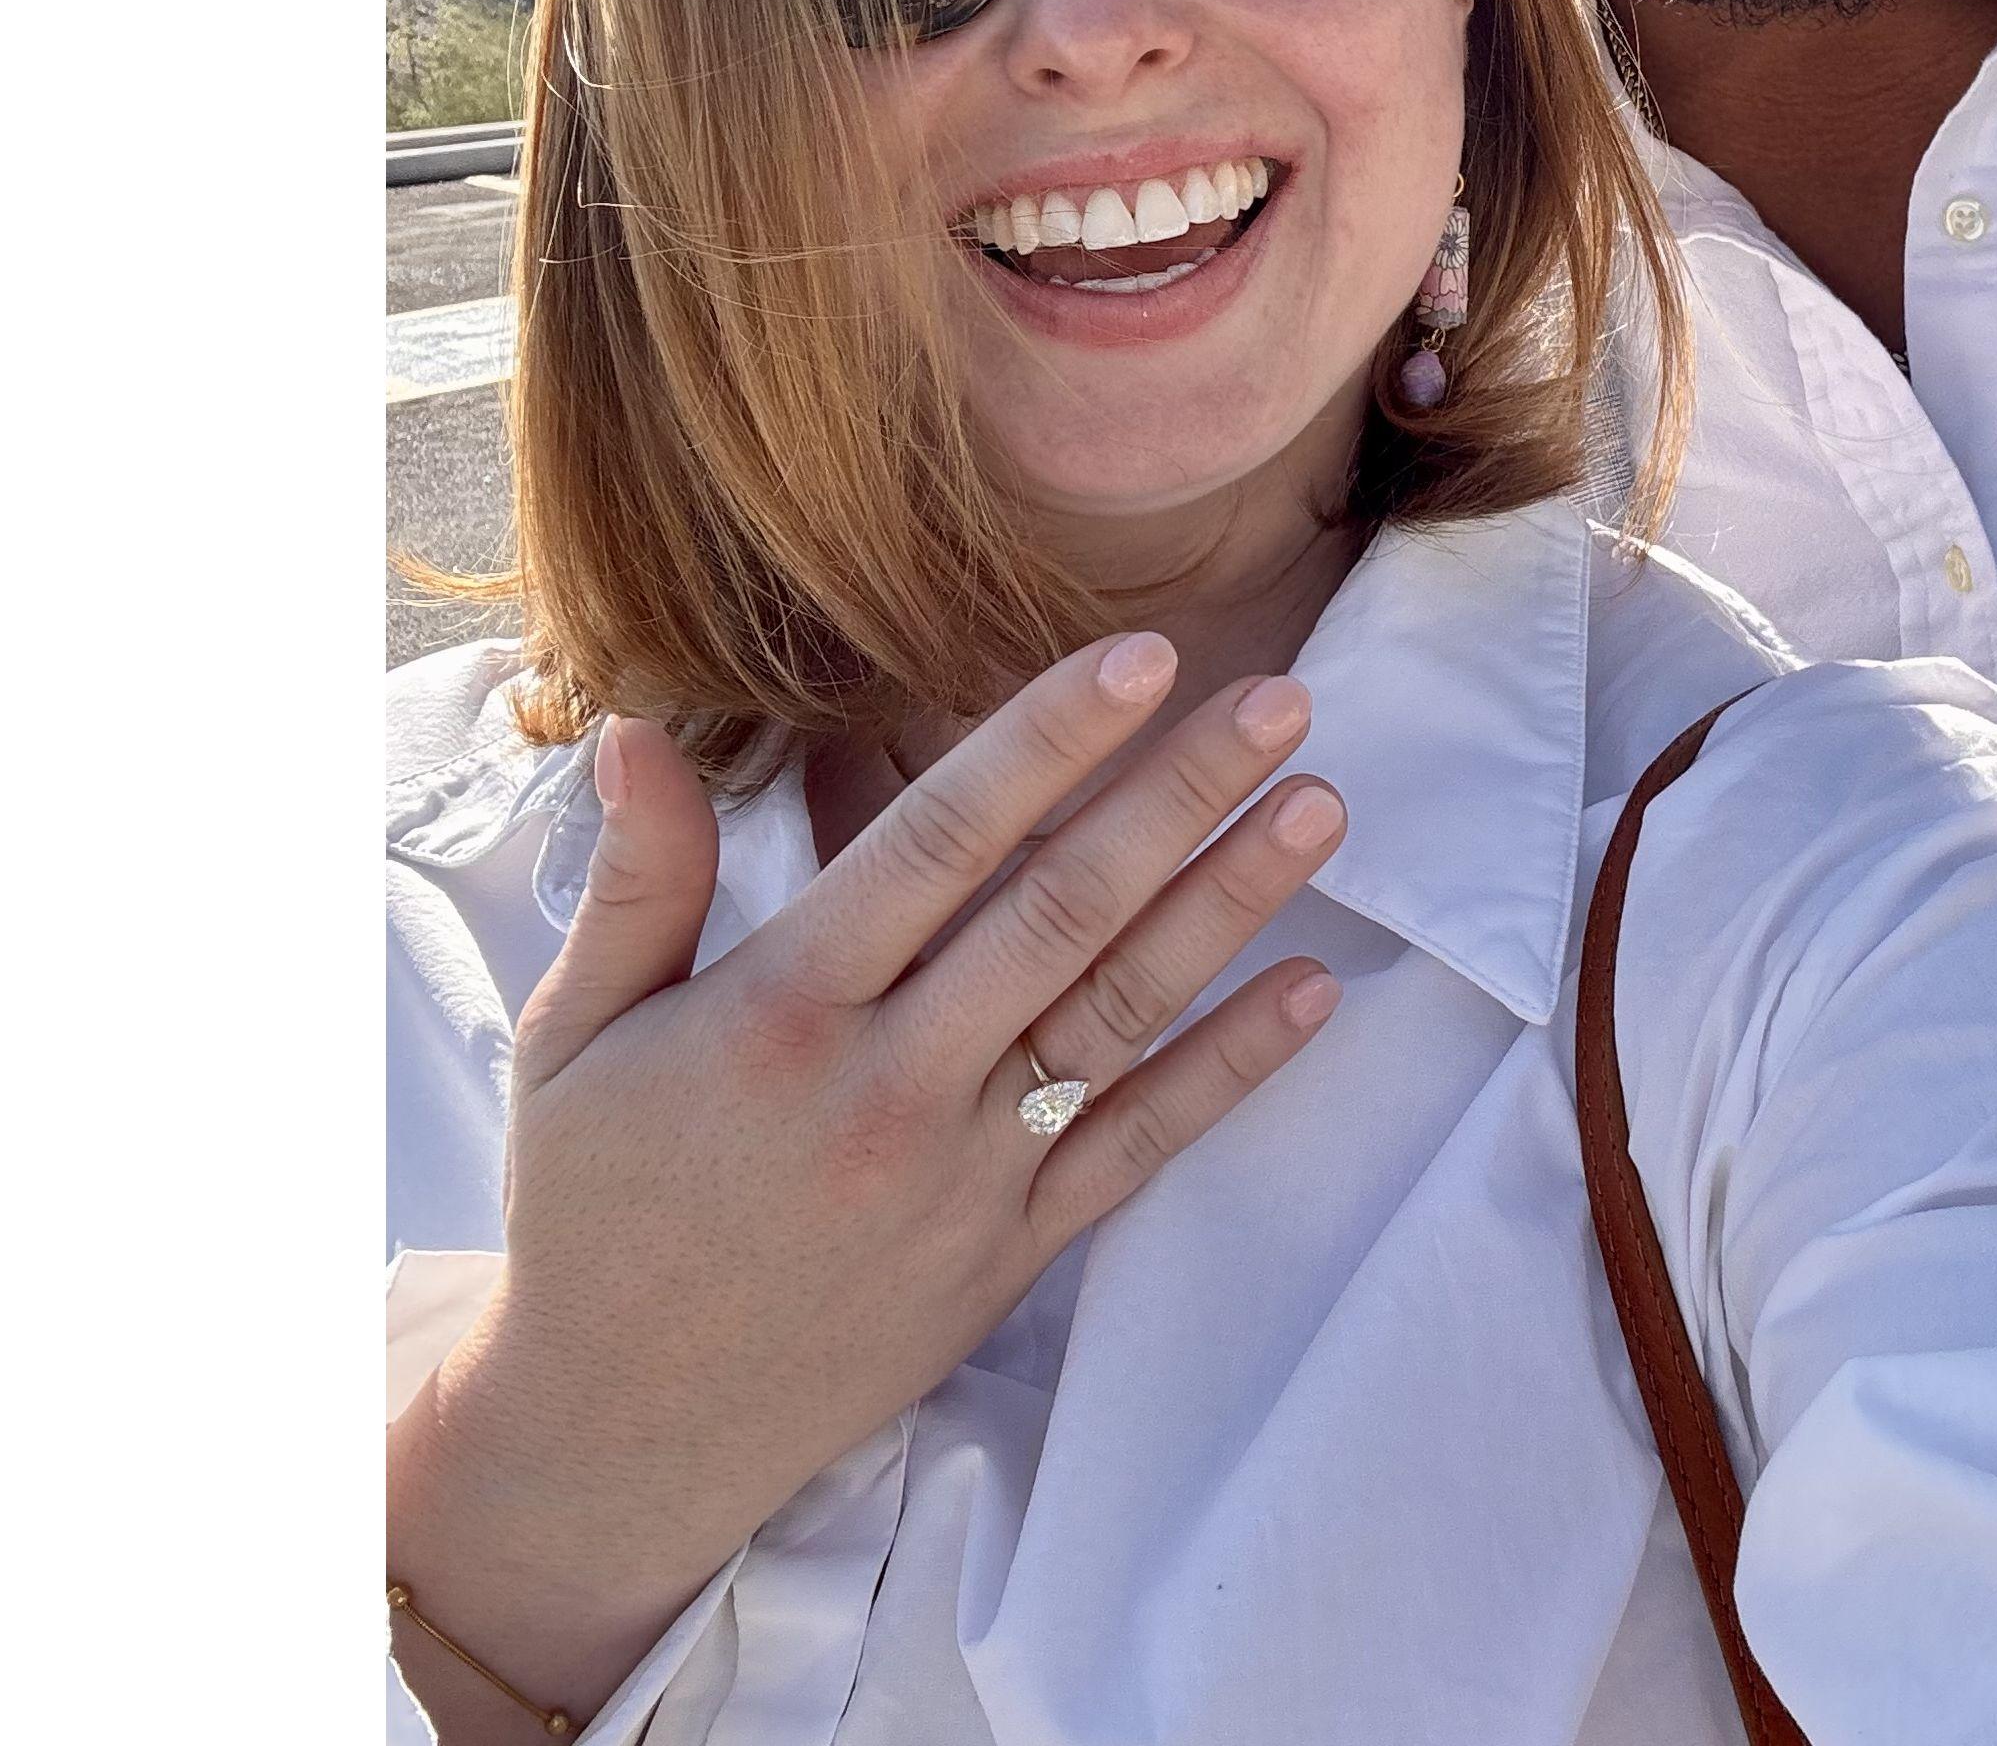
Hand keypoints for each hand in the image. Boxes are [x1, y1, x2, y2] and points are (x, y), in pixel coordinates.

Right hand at [386, 630, 1342, 1729]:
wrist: (620, 1436)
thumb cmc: (595, 1212)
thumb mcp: (576, 1037)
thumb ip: (638, 882)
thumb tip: (637, 733)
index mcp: (782, 1011)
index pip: (940, 845)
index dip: (1047, 743)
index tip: (1144, 658)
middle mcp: (888, 1085)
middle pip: (1062, 910)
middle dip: (1180, 794)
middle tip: (1281, 699)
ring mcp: (964, 1175)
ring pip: (1121, 1013)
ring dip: (1230, 904)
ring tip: (1322, 806)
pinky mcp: (1011, 1252)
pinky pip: (1139, 1147)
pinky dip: (1232, 1069)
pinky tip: (1315, 989)